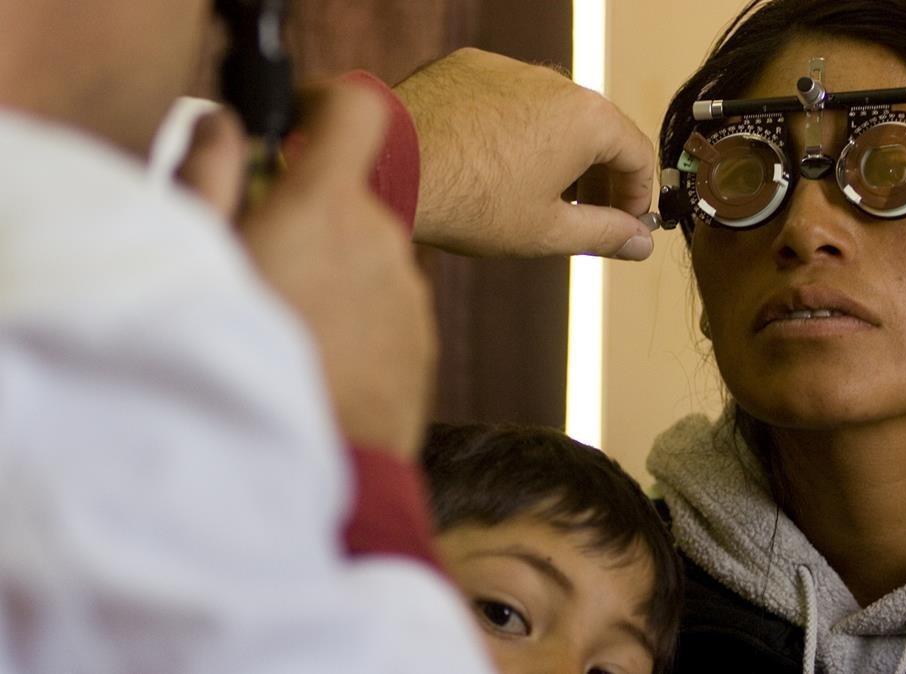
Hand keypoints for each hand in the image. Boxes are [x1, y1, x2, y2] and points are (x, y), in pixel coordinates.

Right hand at [176, 84, 435, 457]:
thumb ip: (210, 178)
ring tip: (287, 327)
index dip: (327, 107)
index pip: (358, 112)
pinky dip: (357, 315)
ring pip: (367, 255)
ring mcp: (410, 294)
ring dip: (332, 270)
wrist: (314, 471)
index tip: (295, 130)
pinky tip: (319, 360)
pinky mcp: (423, 342)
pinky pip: (386, 305)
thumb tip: (223, 125)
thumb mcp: (200, 263)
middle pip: (351, 195)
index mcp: (326, 207)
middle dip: (308, 213)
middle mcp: (383, 240)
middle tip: (260, 262)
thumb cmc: (241, 364)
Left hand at [393, 48, 655, 259]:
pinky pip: (509, 99)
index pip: (638, 153)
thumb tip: (641, 243)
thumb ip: (605, 234)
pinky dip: (515, 130)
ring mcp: (510, 68)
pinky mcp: (470, 66)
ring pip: (552, 112)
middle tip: (587, 219)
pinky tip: (494, 167)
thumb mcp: (548, 230)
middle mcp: (555, 81)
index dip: (639, 197)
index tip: (626, 225)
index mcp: (587, 118)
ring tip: (539, 198)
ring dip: (558, 153)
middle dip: (599, 177)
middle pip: (597, 130)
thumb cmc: (471, 201)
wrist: (390, 166)